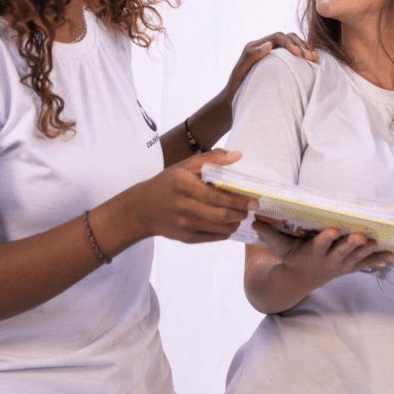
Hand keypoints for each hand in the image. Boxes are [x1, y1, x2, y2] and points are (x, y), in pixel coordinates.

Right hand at [134, 149, 257, 242]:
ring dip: (235, 223)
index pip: (216, 196)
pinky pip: (212, 237)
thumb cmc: (166, 184)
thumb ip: (212, 159)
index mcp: (183, 185)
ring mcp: (183, 225)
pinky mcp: (184, 238)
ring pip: (218, 228)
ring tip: (241, 216)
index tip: (253, 200)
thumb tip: (238, 155)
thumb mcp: (184, 166)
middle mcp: (183, 206)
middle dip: (240, 213)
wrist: (141, 210)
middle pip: (220, 215)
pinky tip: (228, 224)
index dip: (237, 200)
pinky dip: (225, 232)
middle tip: (250, 209)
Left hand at [219, 33, 316, 106]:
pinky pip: (294, 56)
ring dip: (305, 49)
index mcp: (256, 46)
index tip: (298, 54)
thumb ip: (252, 56)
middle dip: (301, 45)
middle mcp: (266, 48)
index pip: (277, 37)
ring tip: (314, 59)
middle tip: (310, 57)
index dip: (290, 42)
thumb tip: (269, 44)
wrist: (235, 100)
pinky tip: (312, 63)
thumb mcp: (242, 71)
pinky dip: (304, 56)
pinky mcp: (280, 64)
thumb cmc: (237, 87)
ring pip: (294, 45)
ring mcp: (274, 55)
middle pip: (288, 38)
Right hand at [253, 222, 392, 288]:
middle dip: (351, 245)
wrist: (299, 280)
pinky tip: (390, 256)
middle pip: (342, 252)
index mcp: (312, 252)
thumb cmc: (290, 257)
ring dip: (368, 251)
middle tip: (360, 237)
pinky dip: (377, 260)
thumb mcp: (278, 247)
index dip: (326, 238)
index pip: (320, 244)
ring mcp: (340, 265)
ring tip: (378, 243)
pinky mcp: (348, 267)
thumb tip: (252, 217)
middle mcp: (328, 260)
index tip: (332, 230)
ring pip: (356, 257)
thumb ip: (268, 233)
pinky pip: (364, 264)